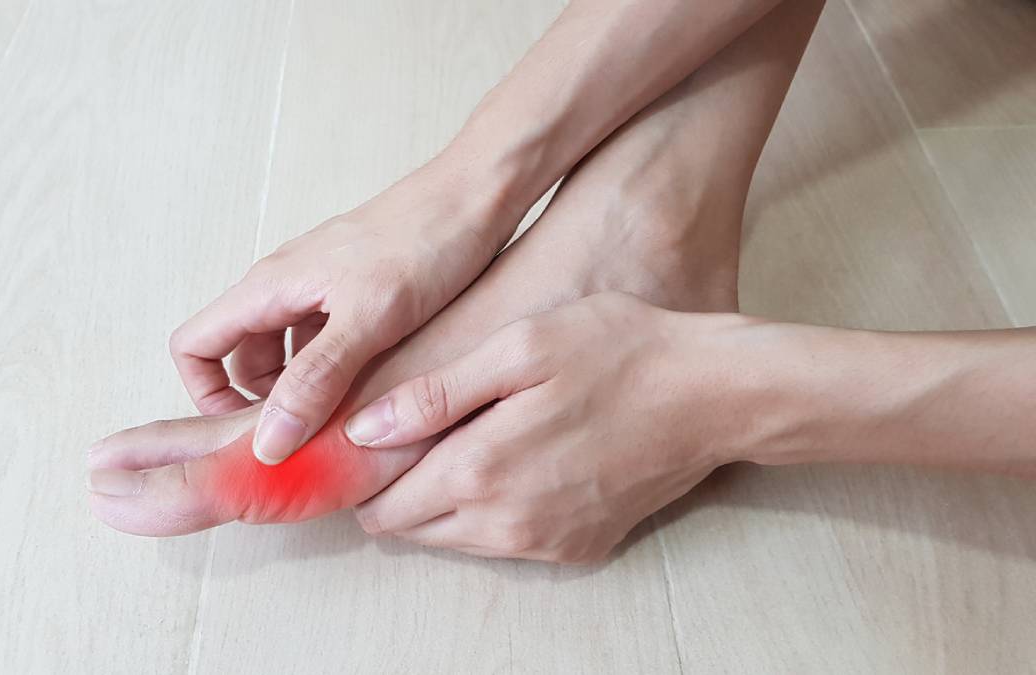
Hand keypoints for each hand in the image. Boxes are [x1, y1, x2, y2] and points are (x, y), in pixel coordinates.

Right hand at [170, 154, 520, 464]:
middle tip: (304, 443)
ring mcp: (320, 289)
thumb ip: (315, 380)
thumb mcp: (368, 320)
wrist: (478, 198)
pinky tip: (372, 396)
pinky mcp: (356, 295)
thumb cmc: (425, 244)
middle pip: (239, 357)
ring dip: (302, 393)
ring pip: (286, 355)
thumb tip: (265, 442)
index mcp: (270, 287)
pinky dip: (335, 375)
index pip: (194, 344)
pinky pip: (324, 344)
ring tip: (342, 426)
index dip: (204, 394)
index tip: (243, 433)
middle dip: (260, 404)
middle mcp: (285, 286)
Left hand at [345, 292, 764, 562]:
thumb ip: (435, 395)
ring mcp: (547, 544)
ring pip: (458, 541)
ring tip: (468, 441)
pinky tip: (520, 461)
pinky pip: (510, 544)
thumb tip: (362, 430)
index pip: (383, 505)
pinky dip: (497, 514)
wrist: (714, 394)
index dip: (367, 476)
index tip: (367, 445)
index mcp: (481, 470)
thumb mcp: (520, 348)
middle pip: (413, 531)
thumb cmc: (619, 351)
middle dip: (401, 490)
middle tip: (416, 437)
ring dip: (447, 503)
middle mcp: (507, 524)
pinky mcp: (581, 549)